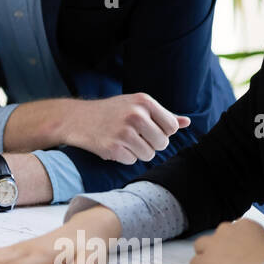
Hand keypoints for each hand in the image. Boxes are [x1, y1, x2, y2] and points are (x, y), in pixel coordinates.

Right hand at [61, 93, 190, 163]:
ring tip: (123, 141)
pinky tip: (113, 145)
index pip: (171, 127)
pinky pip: (132, 161)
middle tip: (134, 136)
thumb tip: (187, 122)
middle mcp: (135, 115)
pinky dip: (124, 157)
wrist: (76, 118)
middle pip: (162, 143)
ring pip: (149, 155)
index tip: (147, 129)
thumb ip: (162, 115)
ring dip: (137, 152)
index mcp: (144, 102)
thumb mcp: (136, 105)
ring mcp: (124, 132)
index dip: (161, 132)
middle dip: (151, 144)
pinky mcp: (113, 147)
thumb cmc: (111, 112)